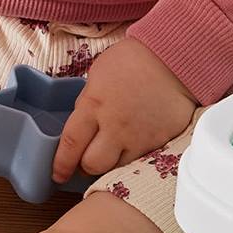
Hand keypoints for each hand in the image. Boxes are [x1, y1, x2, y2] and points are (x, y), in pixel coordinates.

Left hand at [52, 37, 197, 184]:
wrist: (173, 58)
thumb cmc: (133, 60)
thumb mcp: (98, 75)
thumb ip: (88, 102)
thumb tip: (82, 124)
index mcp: (94, 105)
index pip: (71, 144)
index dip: (61, 164)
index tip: (58, 173)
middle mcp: (115, 126)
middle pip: (92, 165)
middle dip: (85, 165)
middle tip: (86, 158)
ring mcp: (139, 137)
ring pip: (117, 168)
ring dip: (110, 163)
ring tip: (112, 150)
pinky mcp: (160, 141)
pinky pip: (141, 160)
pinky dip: (132, 156)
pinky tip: (133, 142)